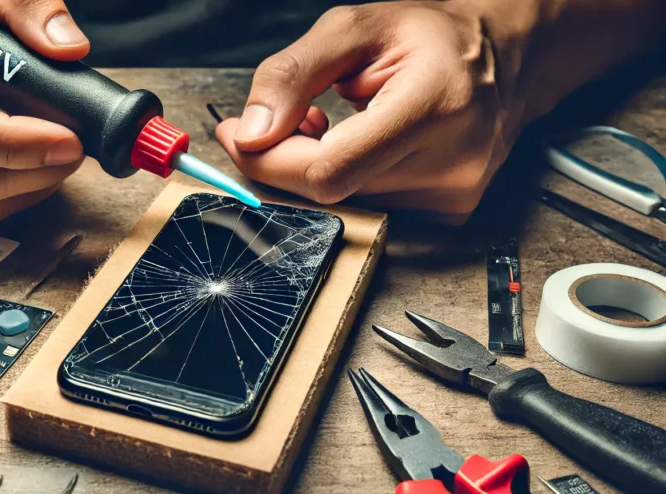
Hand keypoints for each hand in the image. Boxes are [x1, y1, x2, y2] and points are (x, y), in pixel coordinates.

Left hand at [216, 1, 521, 223]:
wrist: (506, 56)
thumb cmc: (433, 37)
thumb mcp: (354, 27)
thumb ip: (293, 75)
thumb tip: (252, 133)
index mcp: (436, 104)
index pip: (329, 169)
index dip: (270, 159)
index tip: (238, 135)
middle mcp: (452, 160)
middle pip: (329, 192)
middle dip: (284, 158)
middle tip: (278, 120)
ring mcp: (453, 195)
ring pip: (342, 204)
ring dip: (313, 170)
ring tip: (328, 122)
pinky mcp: (448, 213)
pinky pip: (367, 209)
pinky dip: (344, 182)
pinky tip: (355, 146)